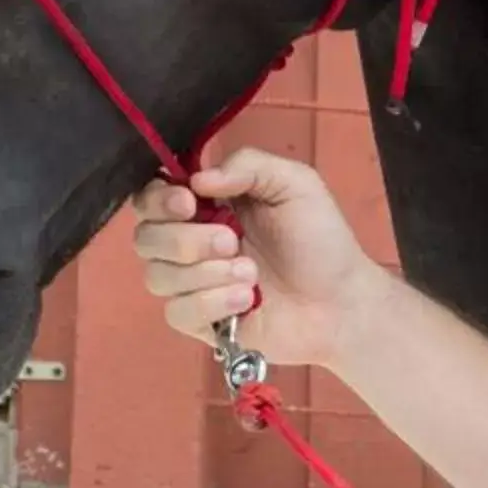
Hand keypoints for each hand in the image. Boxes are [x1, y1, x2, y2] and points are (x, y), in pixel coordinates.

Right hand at [127, 149, 389, 369]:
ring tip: (250, 274)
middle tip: (232, 241)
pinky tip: (246, 300)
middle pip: (145, 238)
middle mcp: (191, 242)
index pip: (151, 197)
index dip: (158, 199)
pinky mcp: (200, 321)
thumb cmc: (320, 239)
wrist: (342, 301)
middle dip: (185, 240)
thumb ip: (247, 166)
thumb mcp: (295, 184)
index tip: (189, 203)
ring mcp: (193, 284)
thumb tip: (197, 179)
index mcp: (206, 204)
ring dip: (204, 274)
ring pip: (157, 276)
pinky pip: (177, 312)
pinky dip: (210, 303)